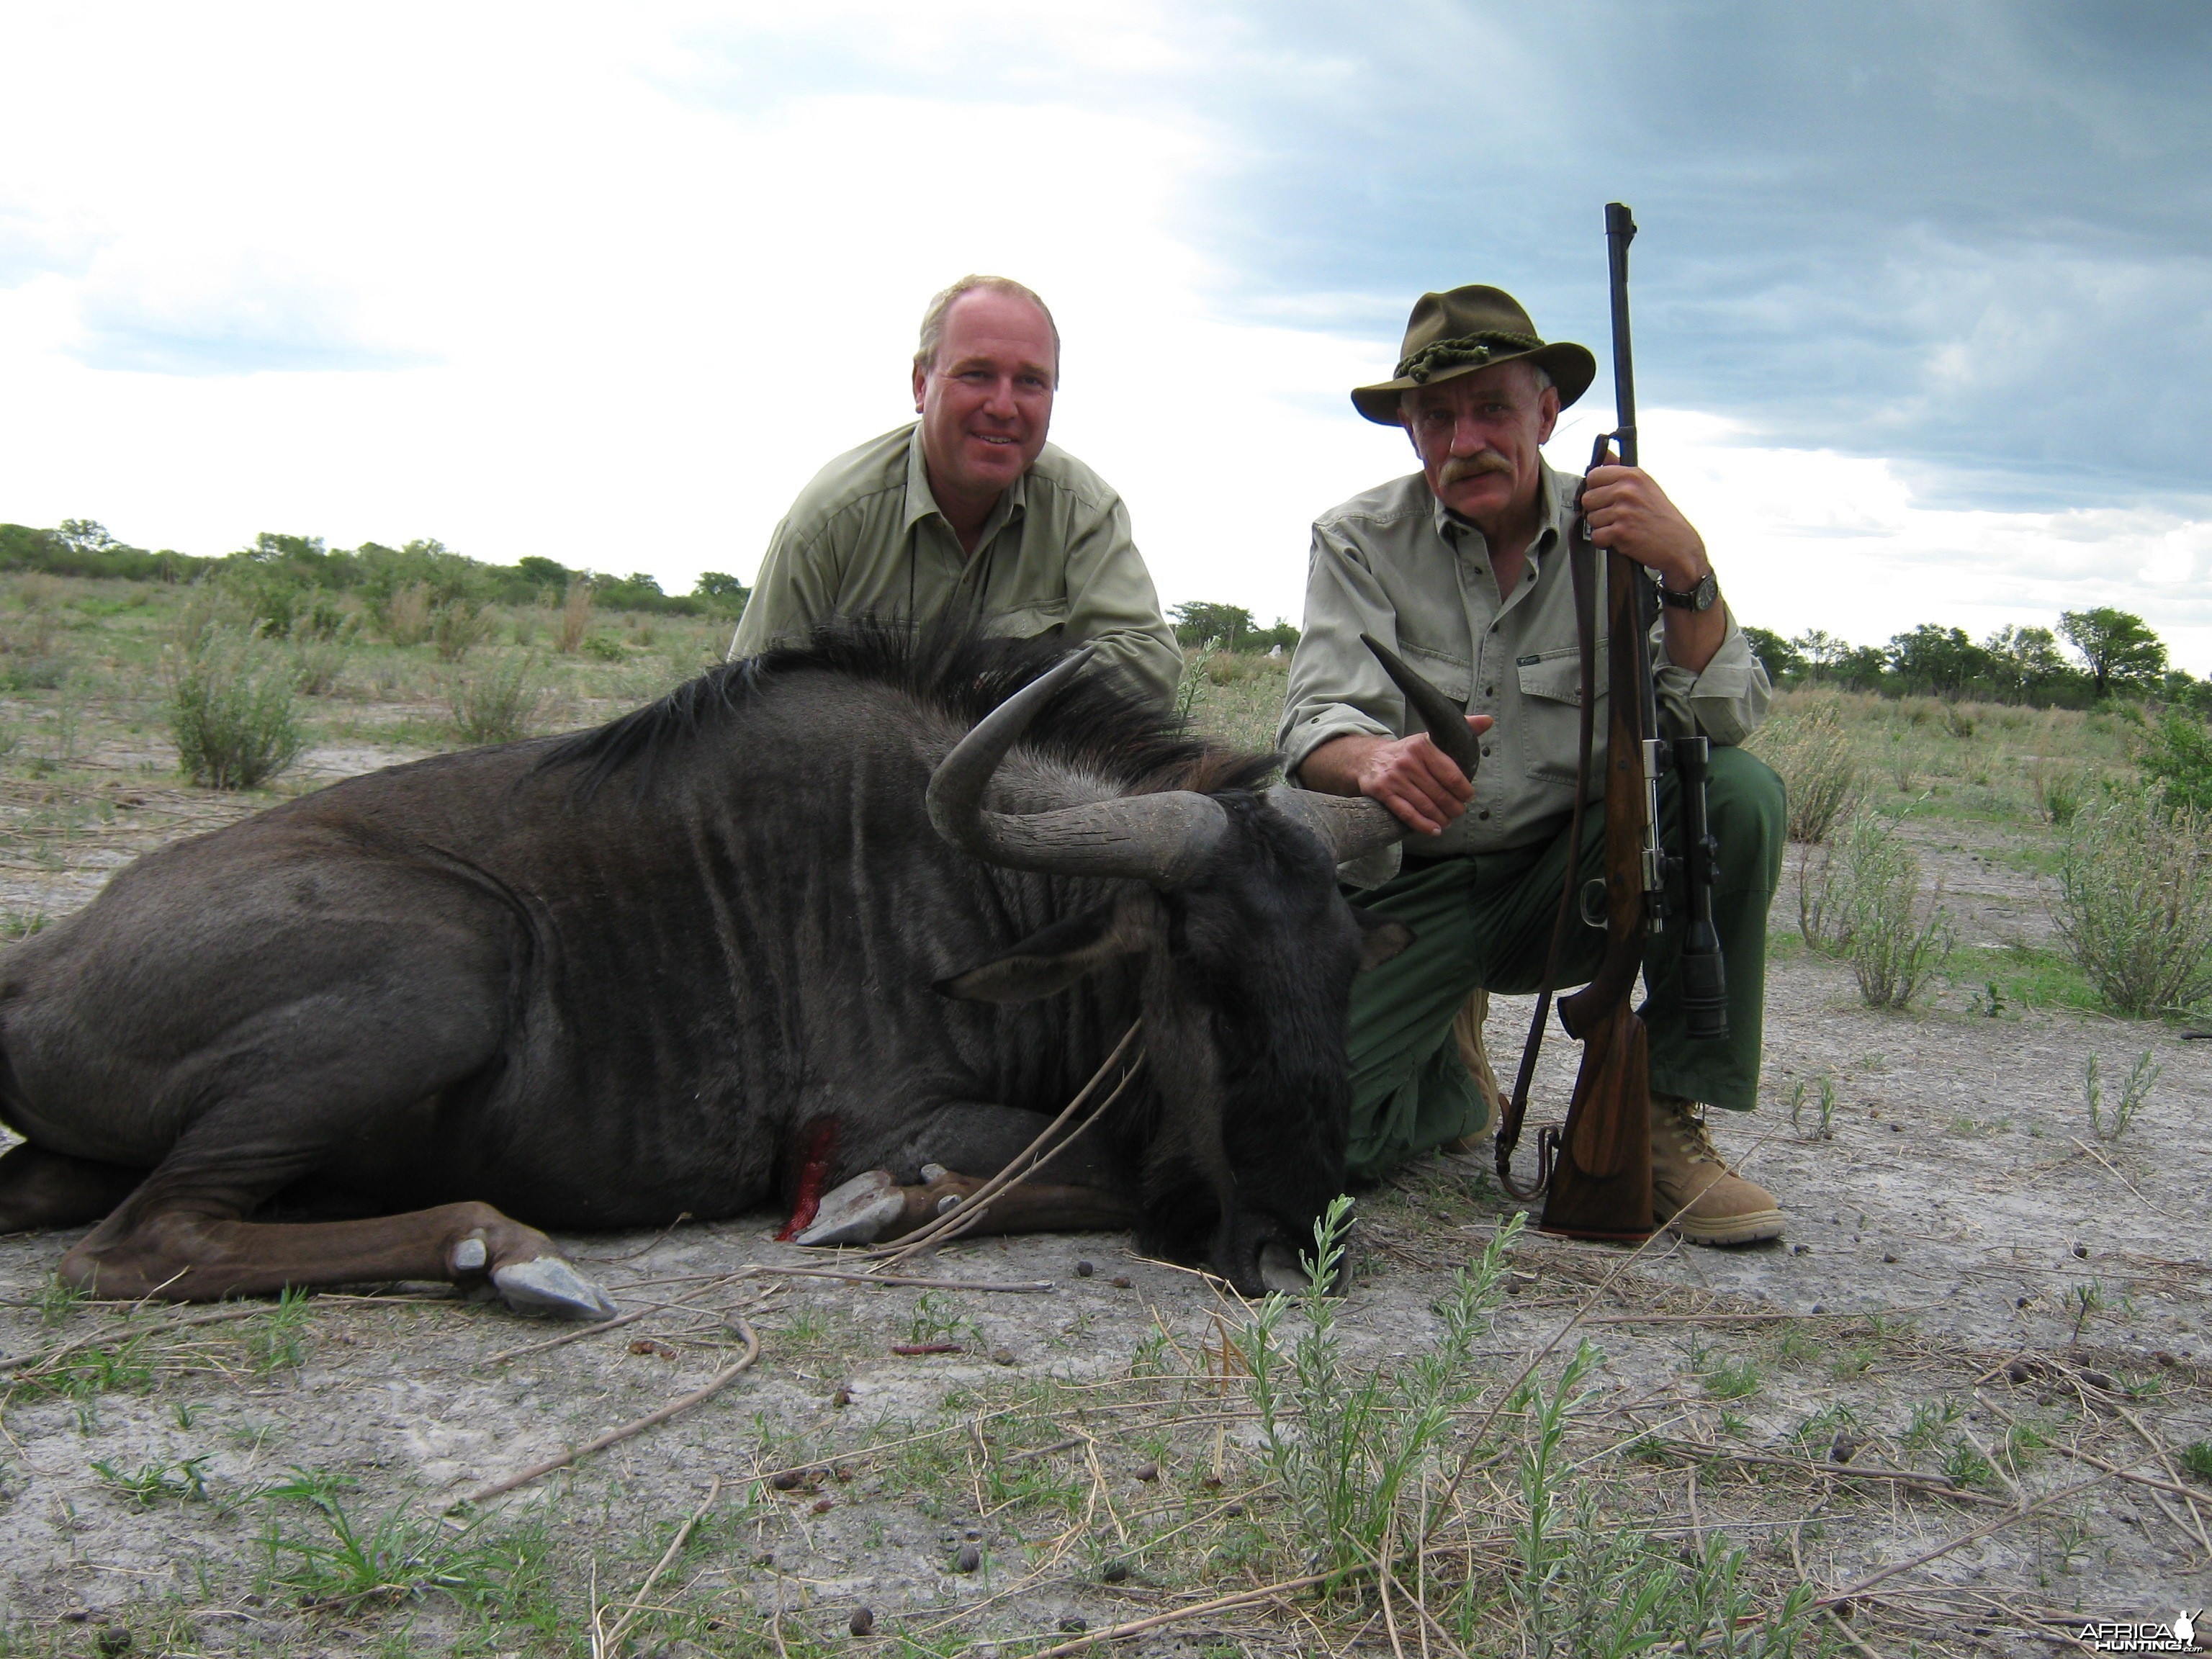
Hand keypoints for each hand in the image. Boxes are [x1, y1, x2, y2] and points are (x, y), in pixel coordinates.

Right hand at [1305, 717, 1493, 835]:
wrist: (1367, 759)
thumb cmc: (1406, 752)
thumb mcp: (1430, 738)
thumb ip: (1461, 728)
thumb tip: (1488, 721)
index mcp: (1423, 746)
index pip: (1451, 774)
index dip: (1463, 791)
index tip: (1468, 797)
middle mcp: (1408, 761)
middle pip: (1439, 793)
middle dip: (1453, 808)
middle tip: (1458, 812)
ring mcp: (1393, 777)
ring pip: (1425, 805)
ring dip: (1440, 818)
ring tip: (1448, 822)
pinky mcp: (1382, 791)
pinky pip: (1406, 813)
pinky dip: (1422, 824)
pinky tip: (1434, 830)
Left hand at [1581, 463, 1708, 592]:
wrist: (1679, 544)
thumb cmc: (1661, 517)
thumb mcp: (1646, 485)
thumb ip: (1621, 470)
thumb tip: (1605, 454)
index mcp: (1632, 475)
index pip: (1593, 476)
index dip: (1596, 489)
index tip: (1606, 497)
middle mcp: (1627, 490)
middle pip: (1588, 499)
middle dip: (1597, 510)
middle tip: (1616, 516)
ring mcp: (1623, 510)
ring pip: (1590, 519)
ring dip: (1603, 527)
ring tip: (1622, 526)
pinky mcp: (1621, 531)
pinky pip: (1596, 536)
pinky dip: (1606, 542)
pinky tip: (1621, 538)